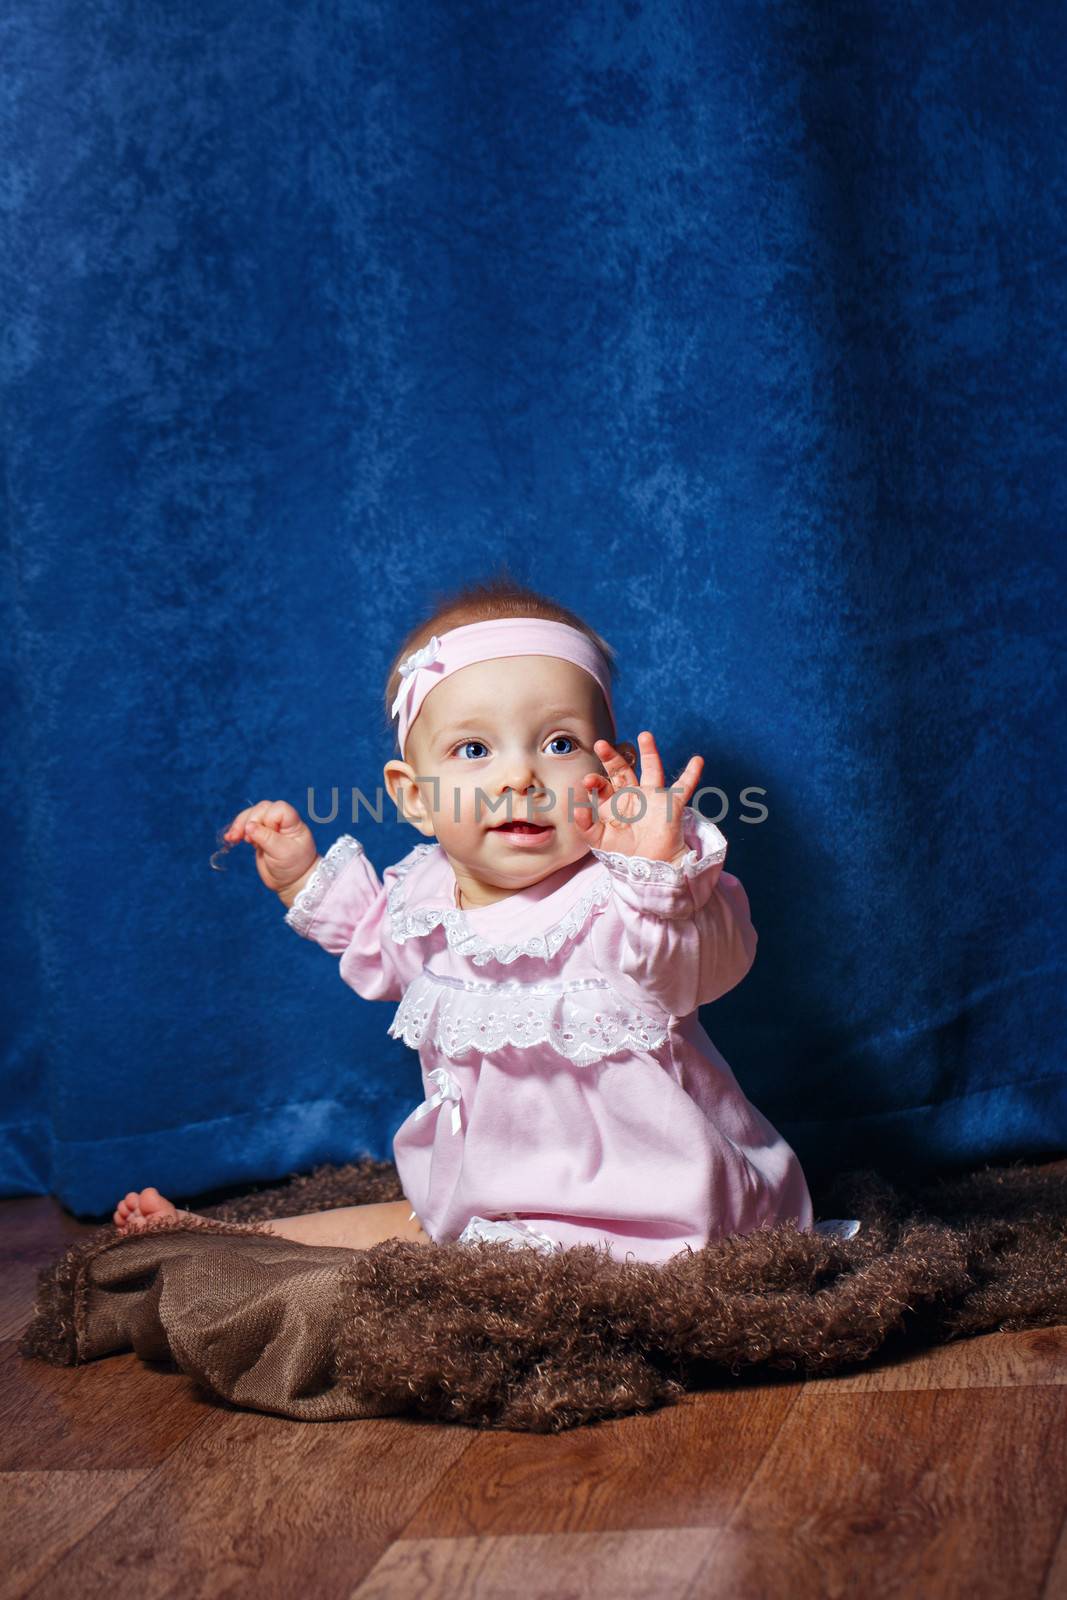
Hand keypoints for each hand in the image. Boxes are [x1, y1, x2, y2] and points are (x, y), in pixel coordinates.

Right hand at [222, 800, 319, 898]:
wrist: (291, 882)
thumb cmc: (294, 866)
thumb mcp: (282, 852)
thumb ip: (266, 838)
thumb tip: (248, 826)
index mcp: (292, 823)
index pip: (279, 808)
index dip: (269, 818)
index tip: (270, 834)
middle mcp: (281, 822)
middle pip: (261, 809)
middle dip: (250, 821)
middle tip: (247, 839)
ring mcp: (269, 828)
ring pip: (251, 816)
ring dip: (240, 825)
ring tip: (233, 838)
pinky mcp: (259, 836)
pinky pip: (245, 827)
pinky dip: (236, 831)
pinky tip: (230, 838)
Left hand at [574, 731, 702, 866]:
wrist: (650, 868)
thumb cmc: (623, 853)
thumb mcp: (598, 840)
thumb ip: (585, 824)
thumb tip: (577, 808)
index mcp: (614, 802)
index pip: (602, 785)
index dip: (595, 782)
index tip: (588, 780)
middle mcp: (632, 795)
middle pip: (622, 771)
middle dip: (611, 758)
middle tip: (600, 745)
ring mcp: (652, 798)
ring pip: (652, 769)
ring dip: (649, 752)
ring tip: (645, 735)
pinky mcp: (671, 805)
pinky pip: (684, 787)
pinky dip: (692, 774)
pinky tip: (697, 760)